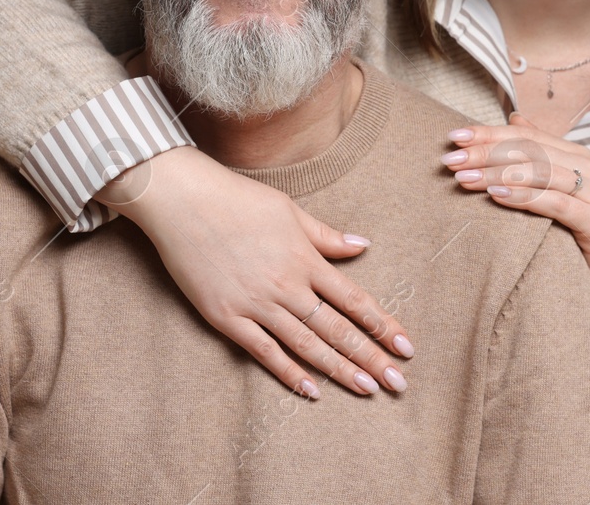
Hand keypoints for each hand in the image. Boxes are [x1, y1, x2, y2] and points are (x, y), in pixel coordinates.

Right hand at [97, 145, 413, 398]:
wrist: (182, 201)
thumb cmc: (236, 198)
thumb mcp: (289, 210)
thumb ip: (326, 235)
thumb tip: (363, 246)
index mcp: (305, 258)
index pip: (355, 300)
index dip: (383, 326)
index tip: (406, 348)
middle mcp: (287, 285)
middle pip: (338, 329)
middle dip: (371, 358)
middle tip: (398, 384)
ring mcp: (256, 304)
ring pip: (307, 346)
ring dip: (340, 370)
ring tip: (367, 389)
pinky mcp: (227, 317)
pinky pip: (264, 352)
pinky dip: (289, 373)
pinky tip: (312, 390)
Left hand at [442, 114, 589, 301]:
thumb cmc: (571, 228)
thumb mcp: (551, 187)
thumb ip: (536, 152)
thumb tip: (514, 118)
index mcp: (574, 153)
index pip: (524, 136)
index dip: (488, 133)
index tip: (454, 136)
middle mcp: (587, 167)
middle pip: (529, 151)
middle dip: (486, 153)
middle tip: (452, 160)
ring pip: (539, 173)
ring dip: (497, 174)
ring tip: (465, 179)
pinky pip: (554, 203)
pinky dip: (523, 196)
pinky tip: (496, 195)